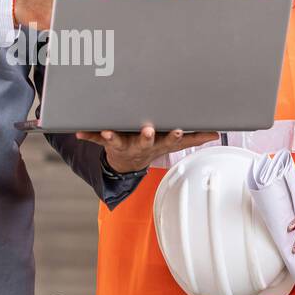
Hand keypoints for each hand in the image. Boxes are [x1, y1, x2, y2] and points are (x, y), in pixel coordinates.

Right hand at [13, 0, 100, 30]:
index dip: (103, 3)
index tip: (100, 6)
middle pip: (95, 8)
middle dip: (96, 13)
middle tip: (88, 15)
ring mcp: (61, 4)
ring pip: (84, 18)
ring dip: (87, 23)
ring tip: (78, 20)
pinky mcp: (52, 19)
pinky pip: (69, 26)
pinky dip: (73, 29)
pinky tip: (69, 26)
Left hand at [76, 125, 219, 172]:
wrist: (127, 164)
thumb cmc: (151, 146)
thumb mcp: (173, 145)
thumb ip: (194, 137)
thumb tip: (217, 133)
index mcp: (158, 143)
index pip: (170, 141)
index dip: (175, 137)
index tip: (180, 131)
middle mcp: (140, 144)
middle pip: (145, 141)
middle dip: (147, 136)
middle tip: (149, 130)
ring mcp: (123, 144)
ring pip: (118, 140)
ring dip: (113, 136)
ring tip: (107, 132)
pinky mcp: (107, 142)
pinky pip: (94, 139)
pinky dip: (87, 135)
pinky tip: (77, 132)